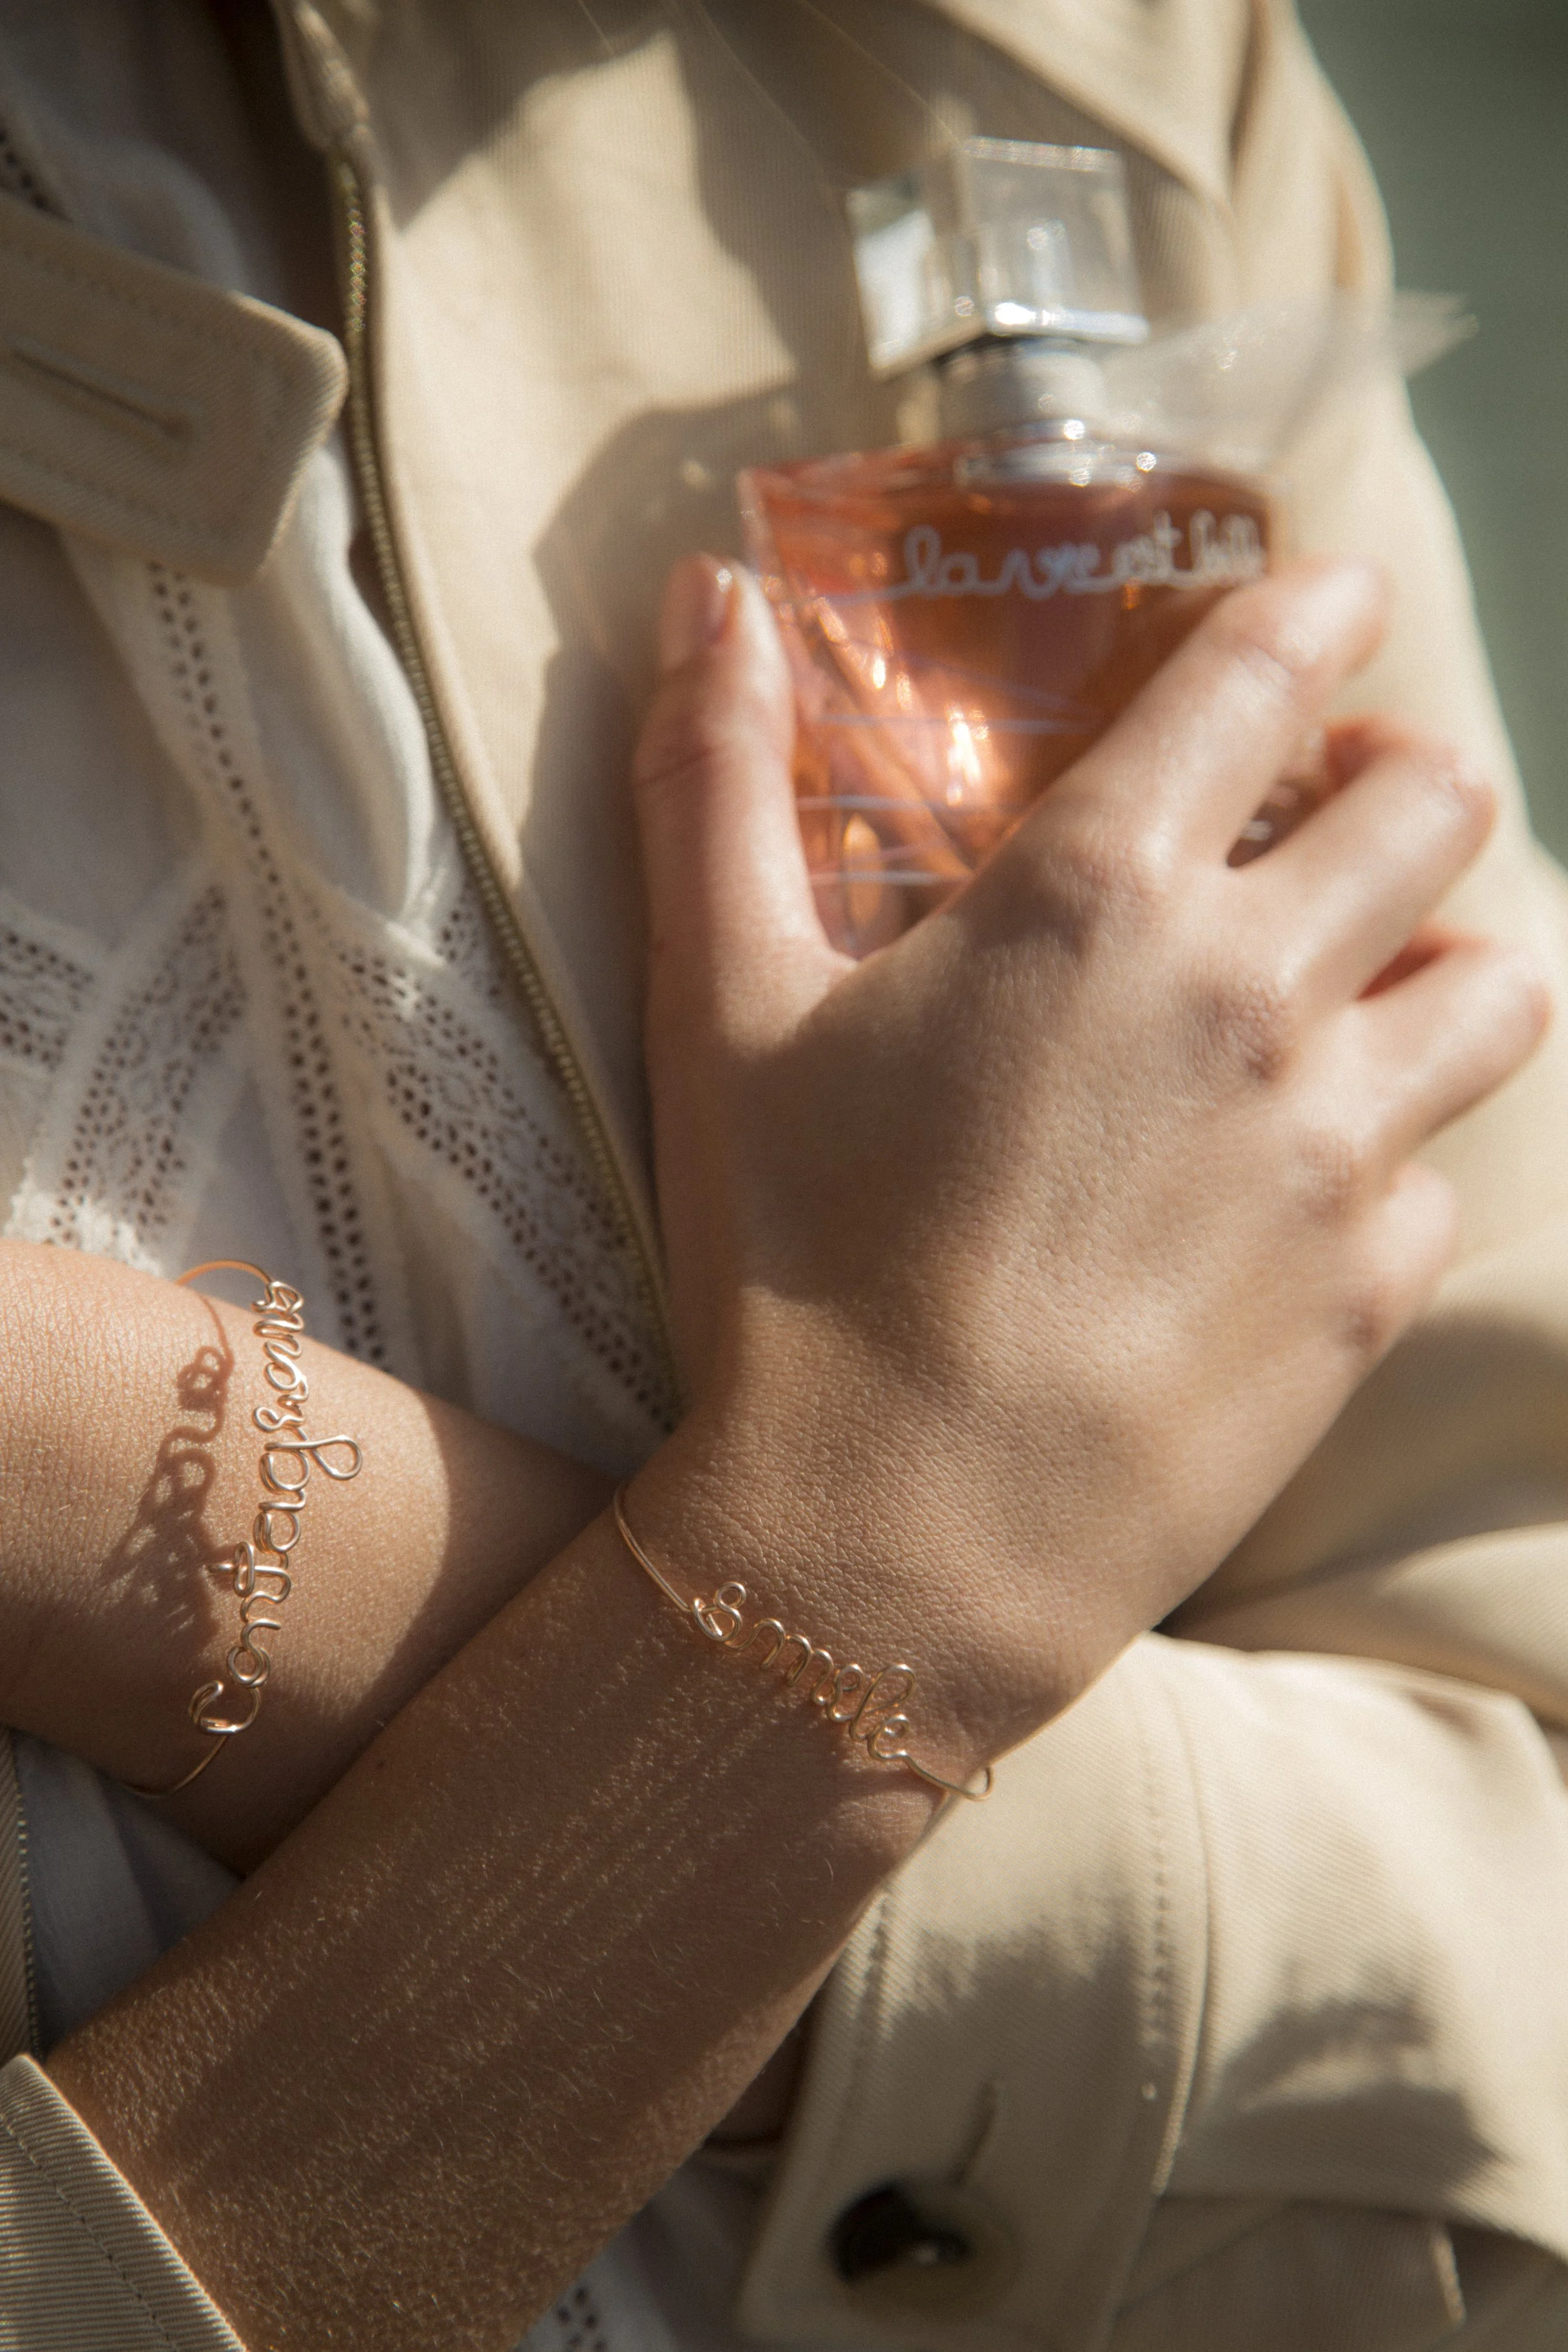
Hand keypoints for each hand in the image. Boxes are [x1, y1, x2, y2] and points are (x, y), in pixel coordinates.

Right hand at [628, 556, 1549, 1776]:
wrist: (891, 1548)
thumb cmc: (788, 1269)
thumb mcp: (720, 1009)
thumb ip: (714, 781)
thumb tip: (710, 589)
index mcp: (1097, 897)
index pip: (1272, 674)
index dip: (1323, 608)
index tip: (1339, 599)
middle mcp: (1254, 994)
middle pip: (1436, 809)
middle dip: (1408, 775)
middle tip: (1350, 800)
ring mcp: (1331, 1149)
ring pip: (1497, 985)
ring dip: (1449, 952)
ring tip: (1377, 980)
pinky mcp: (1366, 1292)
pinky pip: (1440, 1176)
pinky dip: (1394, 1154)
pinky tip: (1310, 1183)